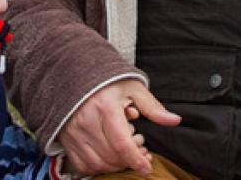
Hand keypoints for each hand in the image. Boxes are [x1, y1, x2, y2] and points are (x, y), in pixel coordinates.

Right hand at [58, 79, 180, 174]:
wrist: (76, 74)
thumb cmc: (107, 81)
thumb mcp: (133, 88)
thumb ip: (153, 107)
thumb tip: (174, 120)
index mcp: (104, 107)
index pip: (121, 144)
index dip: (136, 160)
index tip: (147, 166)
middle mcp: (85, 122)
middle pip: (111, 156)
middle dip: (130, 159)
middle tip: (139, 146)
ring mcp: (73, 132)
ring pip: (97, 164)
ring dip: (115, 164)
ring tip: (125, 149)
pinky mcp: (66, 139)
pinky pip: (83, 165)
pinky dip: (98, 166)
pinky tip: (109, 155)